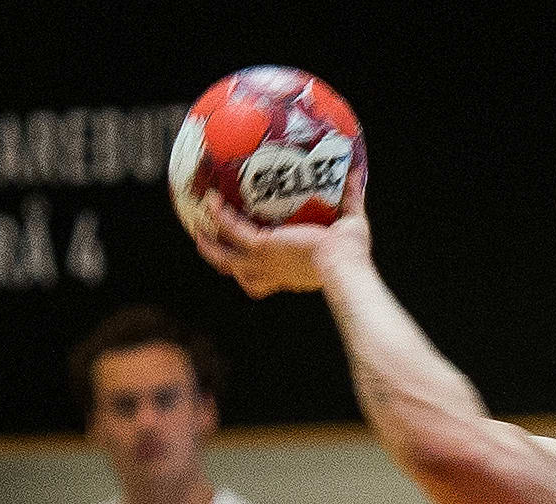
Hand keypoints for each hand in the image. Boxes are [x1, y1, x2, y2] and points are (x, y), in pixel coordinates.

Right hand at [198, 166, 369, 298]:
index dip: (253, 272)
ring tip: (198, 231)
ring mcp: (265, 261)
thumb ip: (350, 199)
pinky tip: (212, 201)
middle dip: (222, 261)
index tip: (250, 260)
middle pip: (239, 274)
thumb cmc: (351, 253)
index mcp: (290, 272)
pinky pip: (233, 231)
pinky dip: (221, 217)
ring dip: (211, 246)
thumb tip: (357, 174)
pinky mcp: (262, 246)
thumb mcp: (350, 223)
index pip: (266, 279)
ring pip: (227, 259)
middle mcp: (274, 271)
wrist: (342, 262)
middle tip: (209, 246)